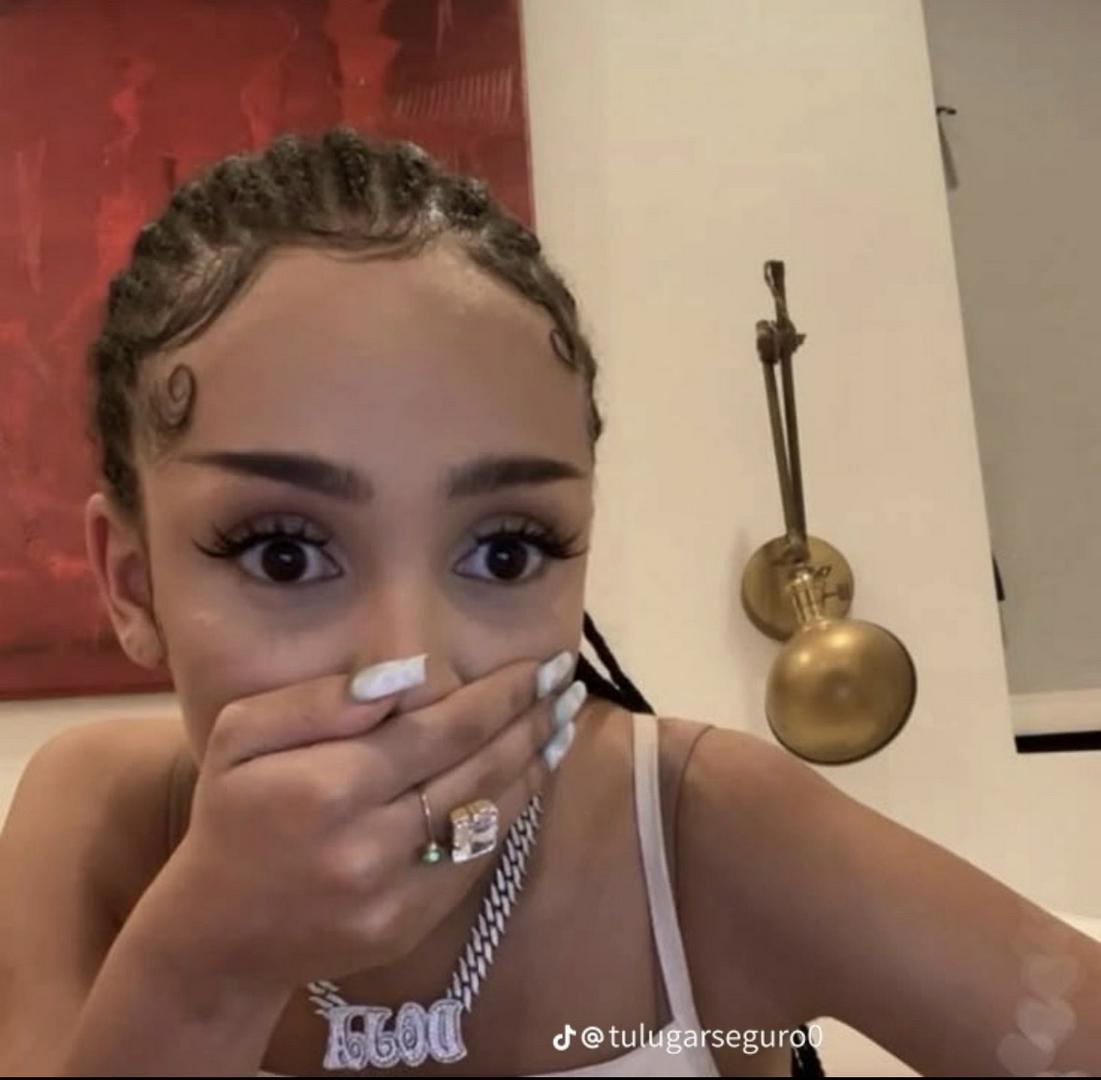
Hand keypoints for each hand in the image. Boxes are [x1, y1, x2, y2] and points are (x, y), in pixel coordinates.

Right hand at [127, 650, 584, 995]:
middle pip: (477, 769)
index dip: (502, 695)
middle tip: (568, 684)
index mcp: (330, 786)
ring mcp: (394, 894)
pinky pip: (473, 861)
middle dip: (533, 721)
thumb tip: (411, 674)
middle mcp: (370, 844)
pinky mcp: (408, 927)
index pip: (442, 727)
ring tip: (563, 723)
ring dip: (534, 766)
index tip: (543, 665)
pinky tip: (527, 778)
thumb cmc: (229, 817)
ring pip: (487, 817)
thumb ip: (322, 700)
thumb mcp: (242, 735)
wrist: (217, 936)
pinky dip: (507, 814)